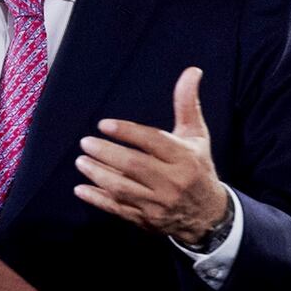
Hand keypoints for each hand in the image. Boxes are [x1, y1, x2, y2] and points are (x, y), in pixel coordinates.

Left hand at [73, 67, 227, 244]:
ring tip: (81, 161)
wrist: (209, 215)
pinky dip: (98, 200)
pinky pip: (118, 209)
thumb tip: (192, 70)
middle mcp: (171, 181)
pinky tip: (80, 189)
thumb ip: (187, 104)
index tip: (103, 124)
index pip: (152, 142)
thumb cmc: (198, 167)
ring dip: (98, 175)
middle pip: (134, 166)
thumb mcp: (196, 135)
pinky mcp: (147, 219)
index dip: (127, 132)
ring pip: (123, 189)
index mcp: (184, 158)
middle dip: (106, 154)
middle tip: (85, 142)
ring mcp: (158, 203)